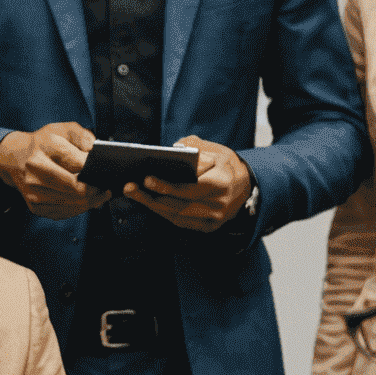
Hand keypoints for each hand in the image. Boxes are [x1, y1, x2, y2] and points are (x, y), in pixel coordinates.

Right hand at [0, 123, 111, 220]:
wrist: (15, 157)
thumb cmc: (43, 143)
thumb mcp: (64, 129)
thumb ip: (84, 137)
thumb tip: (96, 154)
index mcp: (47, 147)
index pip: (81, 166)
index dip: (96, 171)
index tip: (103, 172)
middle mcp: (37, 170)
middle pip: (78, 189)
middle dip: (96, 191)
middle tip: (104, 188)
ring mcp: (34, 190)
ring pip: (73, 204)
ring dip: (89, 202)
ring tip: (96, 194)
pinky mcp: (34, 205)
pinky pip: (64, 212)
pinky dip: (76, 208)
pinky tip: (81, 200)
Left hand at [122, 135, 252, 230]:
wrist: (245, 185)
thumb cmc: (225, 164)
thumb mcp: (215, 150)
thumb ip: (193, 148)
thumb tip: (171, 151)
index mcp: (222, 183)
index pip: (191, 187)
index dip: (167, 185)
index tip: (147, 178)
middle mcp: (219, 204)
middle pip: (180, 204)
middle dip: (152, 197)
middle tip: (130, 187)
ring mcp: (214, 219)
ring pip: (178, 215)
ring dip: (152, 206)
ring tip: (133, 193)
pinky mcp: (209, 227)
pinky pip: (181, 222)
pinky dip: (163, 212)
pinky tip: (148, 202)